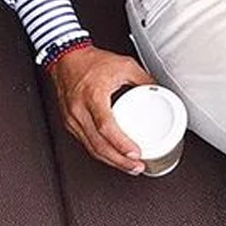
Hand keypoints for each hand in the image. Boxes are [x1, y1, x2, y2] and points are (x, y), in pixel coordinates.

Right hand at [49, 45, 154, 173]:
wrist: (66, 58)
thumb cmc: (91, 61)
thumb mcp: (124, 65)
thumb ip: (144, 79)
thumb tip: (159, 90)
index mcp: (93, 96)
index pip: (105, 126)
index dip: (121, 143)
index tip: (135, 153)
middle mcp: (79, 110)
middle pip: (98, 144)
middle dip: (119, 160)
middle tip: (136, 167)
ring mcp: (72, 118)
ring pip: (90, 148)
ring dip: (110, 161)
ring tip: (129, 166)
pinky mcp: (70, 122)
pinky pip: (85, 142)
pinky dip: (100, 152)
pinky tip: (113, 156)